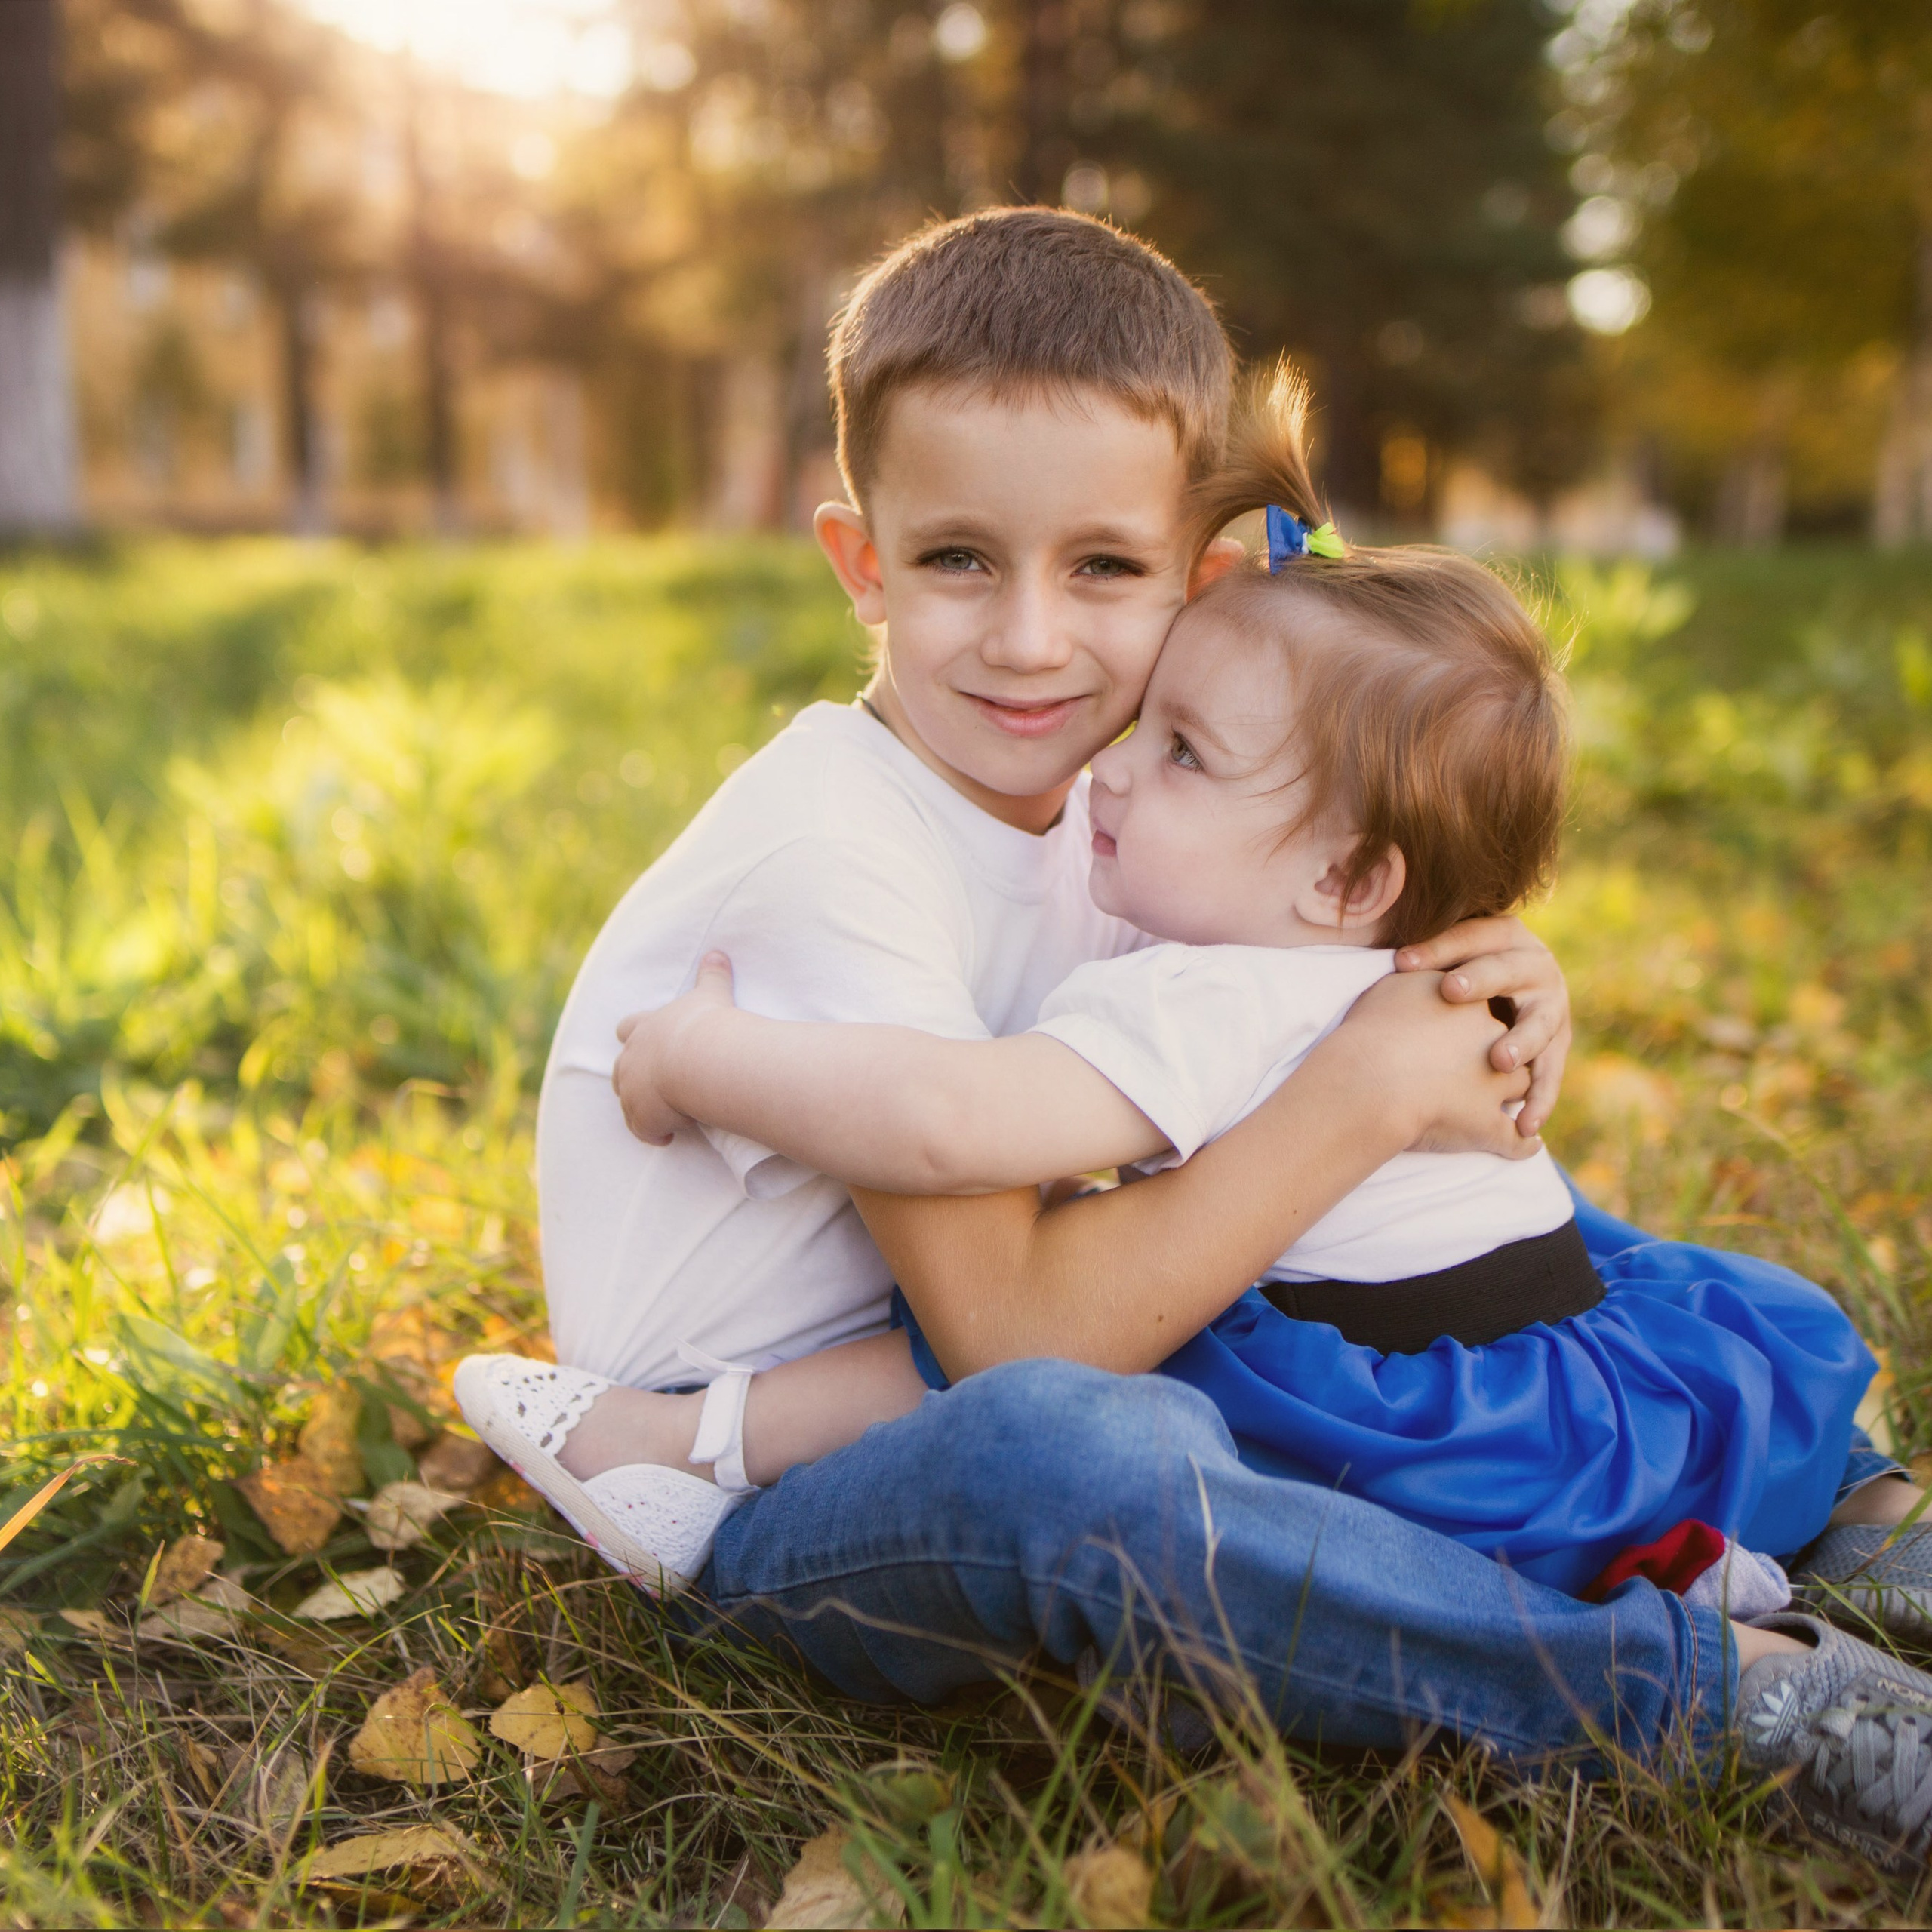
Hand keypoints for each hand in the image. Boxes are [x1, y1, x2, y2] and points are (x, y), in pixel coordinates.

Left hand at [611, 951, 738, 1145]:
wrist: (699, 1060)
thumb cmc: (705, 1025)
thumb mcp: (710, 994)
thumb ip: (712, 974)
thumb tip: (718, 951)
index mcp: (645, 1029)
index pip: (627, 1029)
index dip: (633, 1036)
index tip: (641, 1043)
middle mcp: (631, 1058)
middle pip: (620, 1070)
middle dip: (633, 1078)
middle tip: (654, 1087)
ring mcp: (633, 1090)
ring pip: (628, 1103)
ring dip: (643, 1110)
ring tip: (666, 1118)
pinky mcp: (642, 1116)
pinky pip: (643, 1130)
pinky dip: (653, 1134)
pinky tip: (669, 1138)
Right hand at [1341, 970, 1537, 1159]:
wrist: (1371, 1077)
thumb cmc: (1372, 1031)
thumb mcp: (1392, 989)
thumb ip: (1416, 981)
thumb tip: (1417, 977)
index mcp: (1472, 1001)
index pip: (1484, 1003)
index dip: (1473, 1016)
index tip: (1459, 1024)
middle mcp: (1493, 1037)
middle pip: (1511, 1039)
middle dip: (1504, 1049)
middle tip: (1490, 1058)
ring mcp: (1495, 1082)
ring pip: (1521, 1084)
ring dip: (1519, 1092)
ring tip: (1515, 1102)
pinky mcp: (1488, 1125)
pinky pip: (1515, 1139)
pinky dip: (1522, 1146)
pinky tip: (1528, 1145)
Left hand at [1394, 915, 1569, 1136]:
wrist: (1508, 992)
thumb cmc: (1459, 974)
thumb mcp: (1446, 961)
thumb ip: (1430, 959)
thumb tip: (1400, 963)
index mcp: (1506, 936)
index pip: (1471, 937)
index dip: (1438, 949)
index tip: (1402, 963)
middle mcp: (1536, 966)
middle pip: (1509, 970)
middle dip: (1481, 979)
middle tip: (1451, 991)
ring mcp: (1552, 1006)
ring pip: (1539, 1023)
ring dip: (1521, 1042)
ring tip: (1501, 1061)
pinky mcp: (1557, 1044)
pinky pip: (1550, 1072)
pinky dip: (1540, 1098)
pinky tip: (1525, 1125)